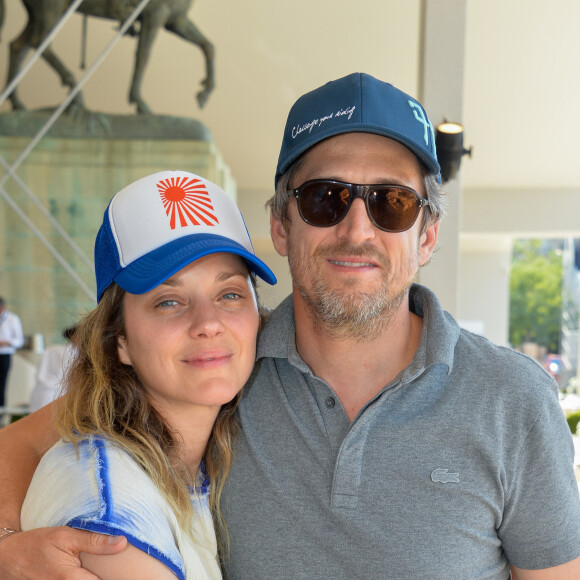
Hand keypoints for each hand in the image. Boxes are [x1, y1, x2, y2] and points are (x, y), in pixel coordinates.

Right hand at [0, 527, 126, 578]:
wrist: (8, 558)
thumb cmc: (36, 544)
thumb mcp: (65, 537)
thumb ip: (94, 541)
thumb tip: (123, 543)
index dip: (116, 576)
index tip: (132, 571)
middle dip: (106, 576)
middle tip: (118, 565)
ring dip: (95, 576)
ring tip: (101, 566)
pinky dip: (85, 577)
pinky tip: (88, 570)